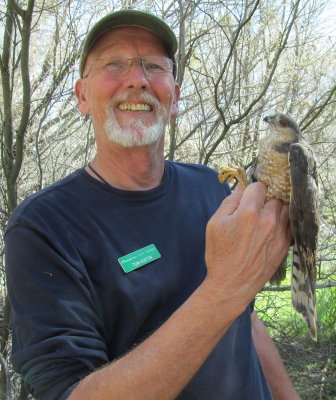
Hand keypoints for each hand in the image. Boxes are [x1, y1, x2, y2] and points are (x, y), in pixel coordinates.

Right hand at [204, 182, 291, 313]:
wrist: (232, 284)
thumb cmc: (220, 254)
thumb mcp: (215, 223)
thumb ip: (230, 202)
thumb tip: (242, 189)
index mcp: (249, 212)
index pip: (259, 186)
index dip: (251, 190)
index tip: (247, 197)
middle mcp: (269, 220)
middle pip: (275, 196)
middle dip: (265, 199)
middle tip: (254, 209)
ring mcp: (280, 233)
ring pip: (285, 209)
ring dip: (276, 210)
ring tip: (264, 219)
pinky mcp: (285, 245)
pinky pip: (290, 225)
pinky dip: (282, 223)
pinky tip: (270, 230)